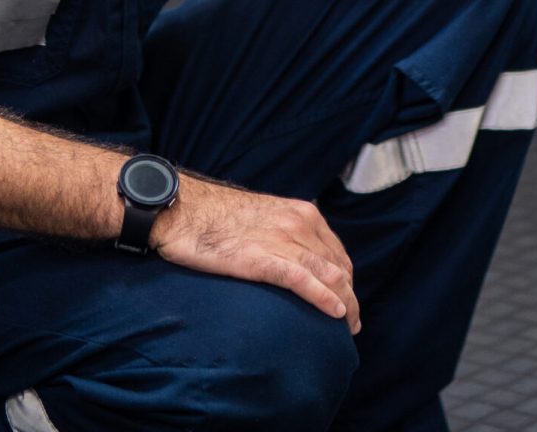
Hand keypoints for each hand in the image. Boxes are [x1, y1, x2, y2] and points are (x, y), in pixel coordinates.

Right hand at [152, 177, 359, 333]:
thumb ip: (284, 233)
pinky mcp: (262, 258)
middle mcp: (299, 224)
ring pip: (328, 275)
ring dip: (346, 303)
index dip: (347, 280)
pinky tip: (335, 313)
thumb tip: (295, 257)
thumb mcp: (264, 217)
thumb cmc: (217, 217)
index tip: (348, 300)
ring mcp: (282, 240)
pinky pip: (303, 280)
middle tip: (352, 323)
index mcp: (302, 213)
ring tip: (349, 326)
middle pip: (338, 266)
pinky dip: (324, 298)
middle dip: (350, 296)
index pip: (337, 252)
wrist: (184, 209)